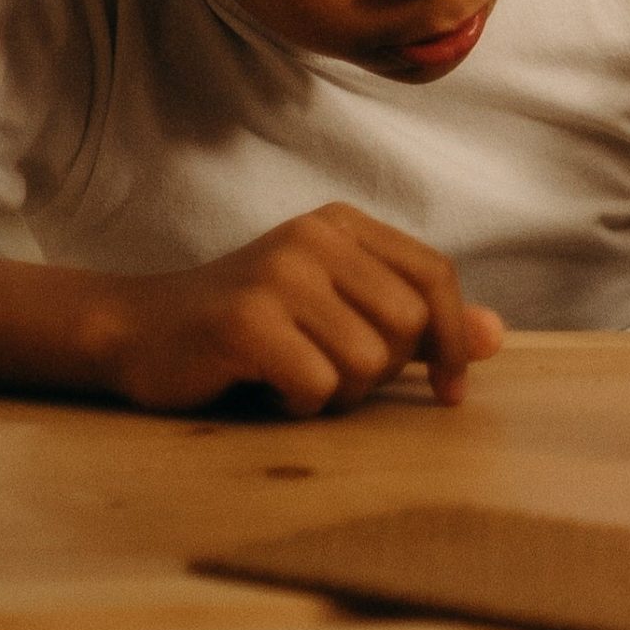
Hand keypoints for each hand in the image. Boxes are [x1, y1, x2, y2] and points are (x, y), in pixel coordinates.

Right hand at [87, 204, 505, 415]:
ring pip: (368, 362)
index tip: (450, 389)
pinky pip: (318, 386)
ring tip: (294, 376)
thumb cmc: (249, 327)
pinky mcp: (246, 319)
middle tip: (331, 373)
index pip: (436, 275)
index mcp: (344, 225)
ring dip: (338, 393)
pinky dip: (300, 404)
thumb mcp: (338, 311)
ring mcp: (280, 274)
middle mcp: (316, 237)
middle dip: (382, 371)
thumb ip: (416, 319)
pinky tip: (265, 386)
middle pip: (409, 324)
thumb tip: (494, 338)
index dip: (453, 338)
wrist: (135, 331)